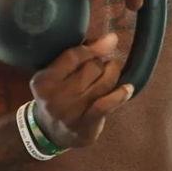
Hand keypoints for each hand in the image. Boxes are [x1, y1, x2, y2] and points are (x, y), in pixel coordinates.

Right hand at [29, 33, 133, 148]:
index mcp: (44, 80)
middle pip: (91, 68)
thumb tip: (111, 39)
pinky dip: (120, 94)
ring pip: (102, 84)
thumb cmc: (57, 94)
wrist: (50, 132)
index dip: (93, 47)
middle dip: (101, 63)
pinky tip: (128, 88)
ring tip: (113, 70)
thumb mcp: (57, 74)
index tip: (110, 41)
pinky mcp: (85, 124)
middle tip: (101, 65)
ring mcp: (70, 112)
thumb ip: (77, 55)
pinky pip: (106, 104)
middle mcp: (54, 96)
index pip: (73, 56)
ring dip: (112, 74)